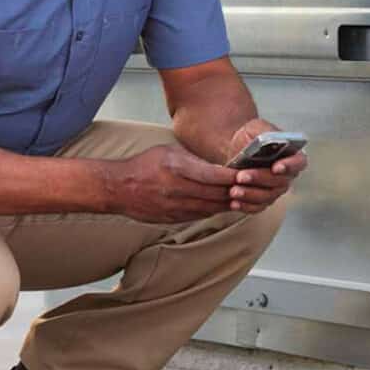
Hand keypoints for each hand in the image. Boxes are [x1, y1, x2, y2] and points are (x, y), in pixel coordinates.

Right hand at [104, 143, 239, 223]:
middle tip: (249, 187)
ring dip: (227, 204)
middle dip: (235, 191)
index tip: (245, 174)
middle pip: (216, 194)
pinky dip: (213, 210)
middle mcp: (178, 189)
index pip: (214, 175)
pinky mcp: (173, 218)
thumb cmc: (145, 165)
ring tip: (240, 198)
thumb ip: (194, 159)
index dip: (233, 177)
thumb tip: (218, 166)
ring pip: (211, 208)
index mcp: (177, 168)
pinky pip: (200, 216)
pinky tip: (221, 205)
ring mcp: (175, 206)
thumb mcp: (169, 151)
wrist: (119, 188)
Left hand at [221, 119, 307, 213]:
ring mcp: (275, 189)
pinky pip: (257, 207)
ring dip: (250, 195)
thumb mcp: (258, 127)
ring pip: (267, 197)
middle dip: (260, 179)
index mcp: (292, 155)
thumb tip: (269, 140)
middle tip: (241, 176)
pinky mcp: (262, 200)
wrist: (235, 148)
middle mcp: (287, 175)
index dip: (289, 166)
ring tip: (233, 191)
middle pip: (280, 182)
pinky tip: (234, 203)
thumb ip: (266, 132)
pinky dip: (245, 206)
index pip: (298, 162)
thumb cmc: (250, 136)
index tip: (276, 167)